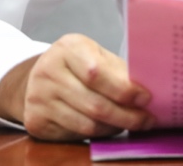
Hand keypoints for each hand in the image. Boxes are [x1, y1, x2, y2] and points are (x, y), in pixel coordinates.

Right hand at [0, 33, 154, 139]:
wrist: (38, 77)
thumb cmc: (77, 64)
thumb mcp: (95, 54)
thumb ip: (117, 70)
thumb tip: (145, 92)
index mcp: (67, 48)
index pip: (96, 73)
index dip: (123, 89)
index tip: (146, 98)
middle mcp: (48, 72)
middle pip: (93, 104)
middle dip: (126, 115)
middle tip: (146, 119)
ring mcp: (38, 99)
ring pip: (86, 124)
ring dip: (114, 127)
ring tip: (132, 124)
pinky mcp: (36, 122)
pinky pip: (75, 135)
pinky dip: (98, 134)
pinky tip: (110, 127)